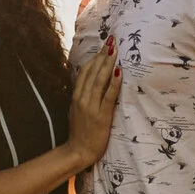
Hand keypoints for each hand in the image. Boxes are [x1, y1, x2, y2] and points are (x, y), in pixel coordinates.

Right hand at [66, 52, 119, 167]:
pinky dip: (113, 83)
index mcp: (76, 97)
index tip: (102, 47)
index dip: (94, 58)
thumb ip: (81, 97)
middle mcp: (82, 99)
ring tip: (115, 50)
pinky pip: (108, 96)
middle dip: (102, 55)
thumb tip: (87, 83)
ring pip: (99, 80)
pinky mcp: (101, 115)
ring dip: (107, 64)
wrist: (78, 151)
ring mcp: (91, 107)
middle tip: (111, 41)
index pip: (84, 72)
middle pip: (92, 72)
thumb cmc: (80, 132)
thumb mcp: (76, 111)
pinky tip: (118, 72)